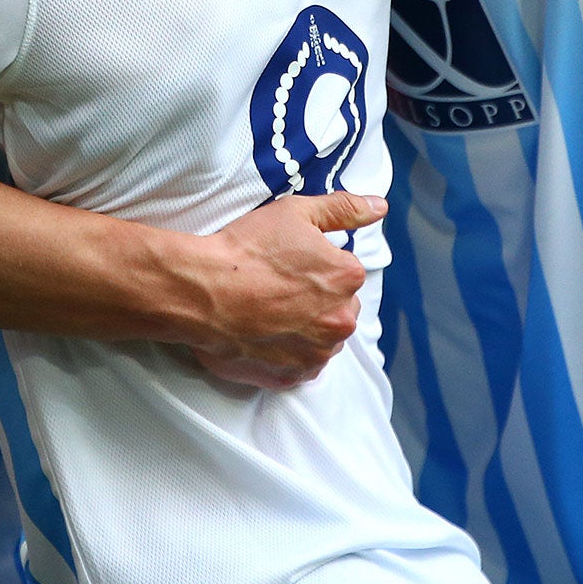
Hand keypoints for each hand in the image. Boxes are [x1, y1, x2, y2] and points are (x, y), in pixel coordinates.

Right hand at [186, 191, 385, 388]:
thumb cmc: (247, 250)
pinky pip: (299, 364)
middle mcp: (341, 320)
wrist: (203, 290)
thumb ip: (344, 209)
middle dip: (316, 298)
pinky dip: (286, 351)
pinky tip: (263, 332)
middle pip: (337, 307)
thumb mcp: (296, 212)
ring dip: (304, 327)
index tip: (288, 261)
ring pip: (320, 337)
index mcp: (347, 278)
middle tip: (277, 285)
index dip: (315, 263)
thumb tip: (379, 207)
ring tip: (268, 309)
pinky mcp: (292, 376)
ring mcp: (317, 353)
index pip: (343, 270)